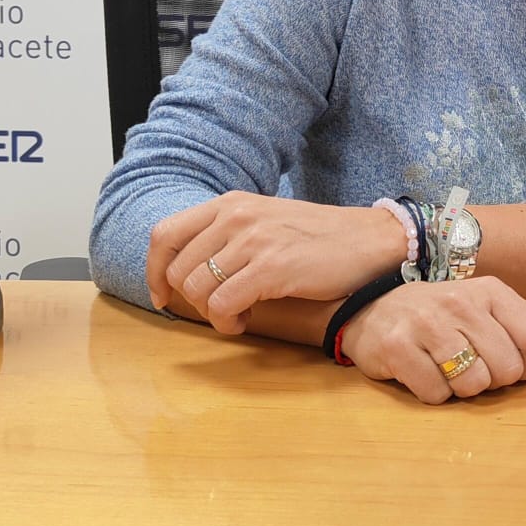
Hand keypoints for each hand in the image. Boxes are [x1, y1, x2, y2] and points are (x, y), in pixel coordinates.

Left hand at [147, 191, 403, 332]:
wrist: (371, 239)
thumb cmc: (321, 237)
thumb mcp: (267, 221)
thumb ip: (229, 234)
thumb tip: (188, 269)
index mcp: (231, 203)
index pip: (164, 235)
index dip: (155, 271)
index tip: (163, 296)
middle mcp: (236, 215)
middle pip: (177, 269)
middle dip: (190, 300)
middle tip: (219, 309)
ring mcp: (253, 240)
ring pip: (196, 289)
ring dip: (210, 314)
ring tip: (236, 316)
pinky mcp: (271, 267)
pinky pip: (222, 305)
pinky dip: (227, 322)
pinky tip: (245, 321)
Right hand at [338, 277, 525, 403]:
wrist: (373, 308)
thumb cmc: (441, 317)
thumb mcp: (488, 318)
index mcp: (490, 290)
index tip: (509, 364)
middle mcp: (460, 301)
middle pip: (507, 369)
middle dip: (494, 381)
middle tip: (472, 366)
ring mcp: (427, 323)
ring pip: (473, 385)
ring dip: (462, 389)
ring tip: (447, 369)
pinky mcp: (396, 347)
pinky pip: (435, 394)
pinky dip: (433, 394)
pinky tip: (423, 372)